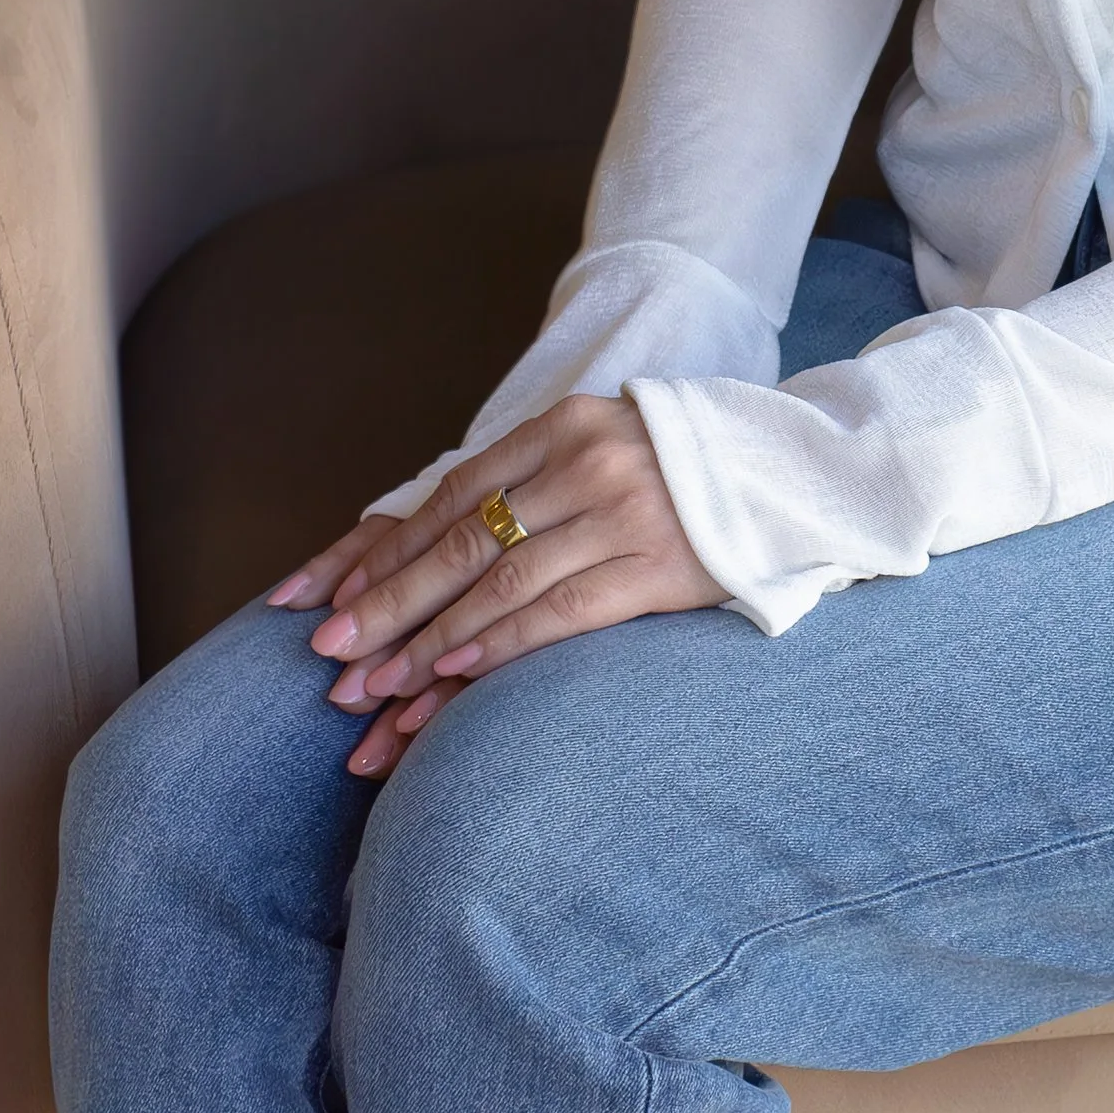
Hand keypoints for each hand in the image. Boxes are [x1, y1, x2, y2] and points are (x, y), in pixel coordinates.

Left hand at [267, 397, 722, 777]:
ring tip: (378, 686)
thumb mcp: (594, 448)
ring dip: (431, 641)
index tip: (335, 597)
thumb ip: (524, 484)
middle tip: (331, 653)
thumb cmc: (671, 472)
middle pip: (466, 540)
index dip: (392, 550)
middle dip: (390, 603)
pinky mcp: (660, 567)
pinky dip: (501, 645)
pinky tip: (455, 676)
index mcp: (564, 425)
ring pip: (504, 582)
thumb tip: (422, 547)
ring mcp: (625, 514)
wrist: (781, 474)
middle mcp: (588, 462)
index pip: (455, 494)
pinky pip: (562, 612)